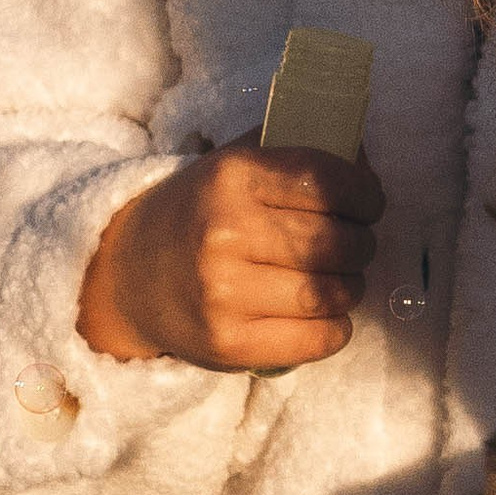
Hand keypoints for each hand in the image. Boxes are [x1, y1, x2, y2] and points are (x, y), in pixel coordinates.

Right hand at [76, 132, 383, 367]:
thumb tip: (367, 159)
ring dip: (351, 285)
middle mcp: (226, 233)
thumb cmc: (198, 213)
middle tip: (352, 243)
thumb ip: (297, 150)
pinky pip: (319, 338)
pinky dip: (336, 327)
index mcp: (232, 178)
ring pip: (334, 292)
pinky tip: (322, 313)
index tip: (368, 203)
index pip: (329, 181)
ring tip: (336, 277)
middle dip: (362, 242)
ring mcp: (225, 294)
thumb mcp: (233, 164)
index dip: (367, 194)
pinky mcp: (230, 344)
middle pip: (338, 241)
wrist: (127, 275)